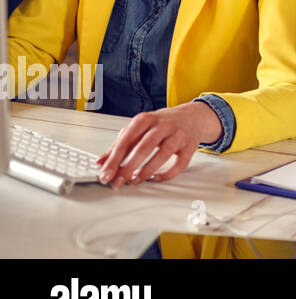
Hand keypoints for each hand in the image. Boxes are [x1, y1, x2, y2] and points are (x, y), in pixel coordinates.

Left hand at [97, 101, 221, 186]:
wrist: (192, 117)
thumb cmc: (162, 123)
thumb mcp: (139, 128)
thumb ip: (120, 144)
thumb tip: (101, 162)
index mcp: (145, 119)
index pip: (126, 140)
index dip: (114, 159)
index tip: (105, 173)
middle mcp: (163, 125)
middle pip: (144, 147)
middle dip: (128, 167)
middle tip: (118, 182)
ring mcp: (178, 135)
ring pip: (162, 155)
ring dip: (146, 171)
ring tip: (134, 180)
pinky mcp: (190, 146)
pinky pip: (180, 163)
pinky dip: (167, 174)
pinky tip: (155, 178)